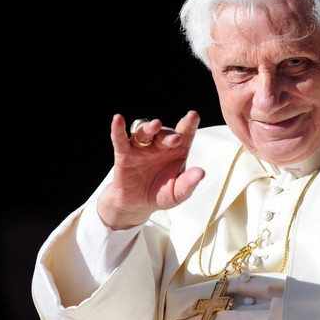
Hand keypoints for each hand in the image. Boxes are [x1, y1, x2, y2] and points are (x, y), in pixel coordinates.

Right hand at [97, 111, 205, 229]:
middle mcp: (160, 145)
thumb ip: (188, 184)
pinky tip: (118, 119)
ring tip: (155, 125)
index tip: (193, 115)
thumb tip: (201, 173)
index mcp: (177, 151)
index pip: (185, 134)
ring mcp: (142, 148)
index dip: (189, 124)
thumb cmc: (161, 194)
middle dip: (169, 135)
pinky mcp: (124, 154)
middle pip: (164, 133)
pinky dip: (118, 129)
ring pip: (144, 132)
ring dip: (149, 128)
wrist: (137, 205)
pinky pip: (120, 139)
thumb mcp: (177, 193)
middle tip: (175, 140)